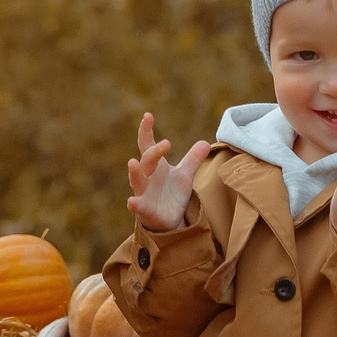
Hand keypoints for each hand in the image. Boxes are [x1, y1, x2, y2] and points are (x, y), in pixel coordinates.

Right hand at [127, 111, 208, 231]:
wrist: (169, 220)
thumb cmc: (172, 194)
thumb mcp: (185, 176)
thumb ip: (193, 160)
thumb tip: (205, 143)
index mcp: (155, 165)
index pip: (147, 144)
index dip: (146, 130)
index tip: (148, 116)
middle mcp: (146, 176)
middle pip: (146, 160)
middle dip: (154, 152)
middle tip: (167, 144)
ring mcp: (143, 192)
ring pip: (136, 180)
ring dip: (134, 172)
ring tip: (132, 162)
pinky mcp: (145, 209)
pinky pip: (137, 206)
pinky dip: (134, 204)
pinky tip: (131, 202)